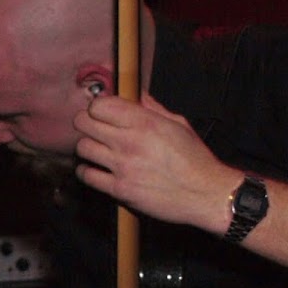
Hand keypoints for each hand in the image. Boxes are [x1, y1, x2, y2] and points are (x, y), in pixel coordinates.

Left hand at [72, 93, 232, 233]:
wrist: (205, 194)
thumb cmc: (195, 158)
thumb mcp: (178, 124)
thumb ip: (152, 108)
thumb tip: (136, 93)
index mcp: (145, 122)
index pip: (99, 105)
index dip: (98, 107)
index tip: (103, 112)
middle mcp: (129, 141)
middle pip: (83, 123)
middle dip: (86, 123)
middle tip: (95, 129)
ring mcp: (122, 166)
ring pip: (82, 147)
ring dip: (87, 147)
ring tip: (97, 150)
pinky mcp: (119, 189)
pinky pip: (86, 175)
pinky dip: (87, 171)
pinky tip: (96, 169)